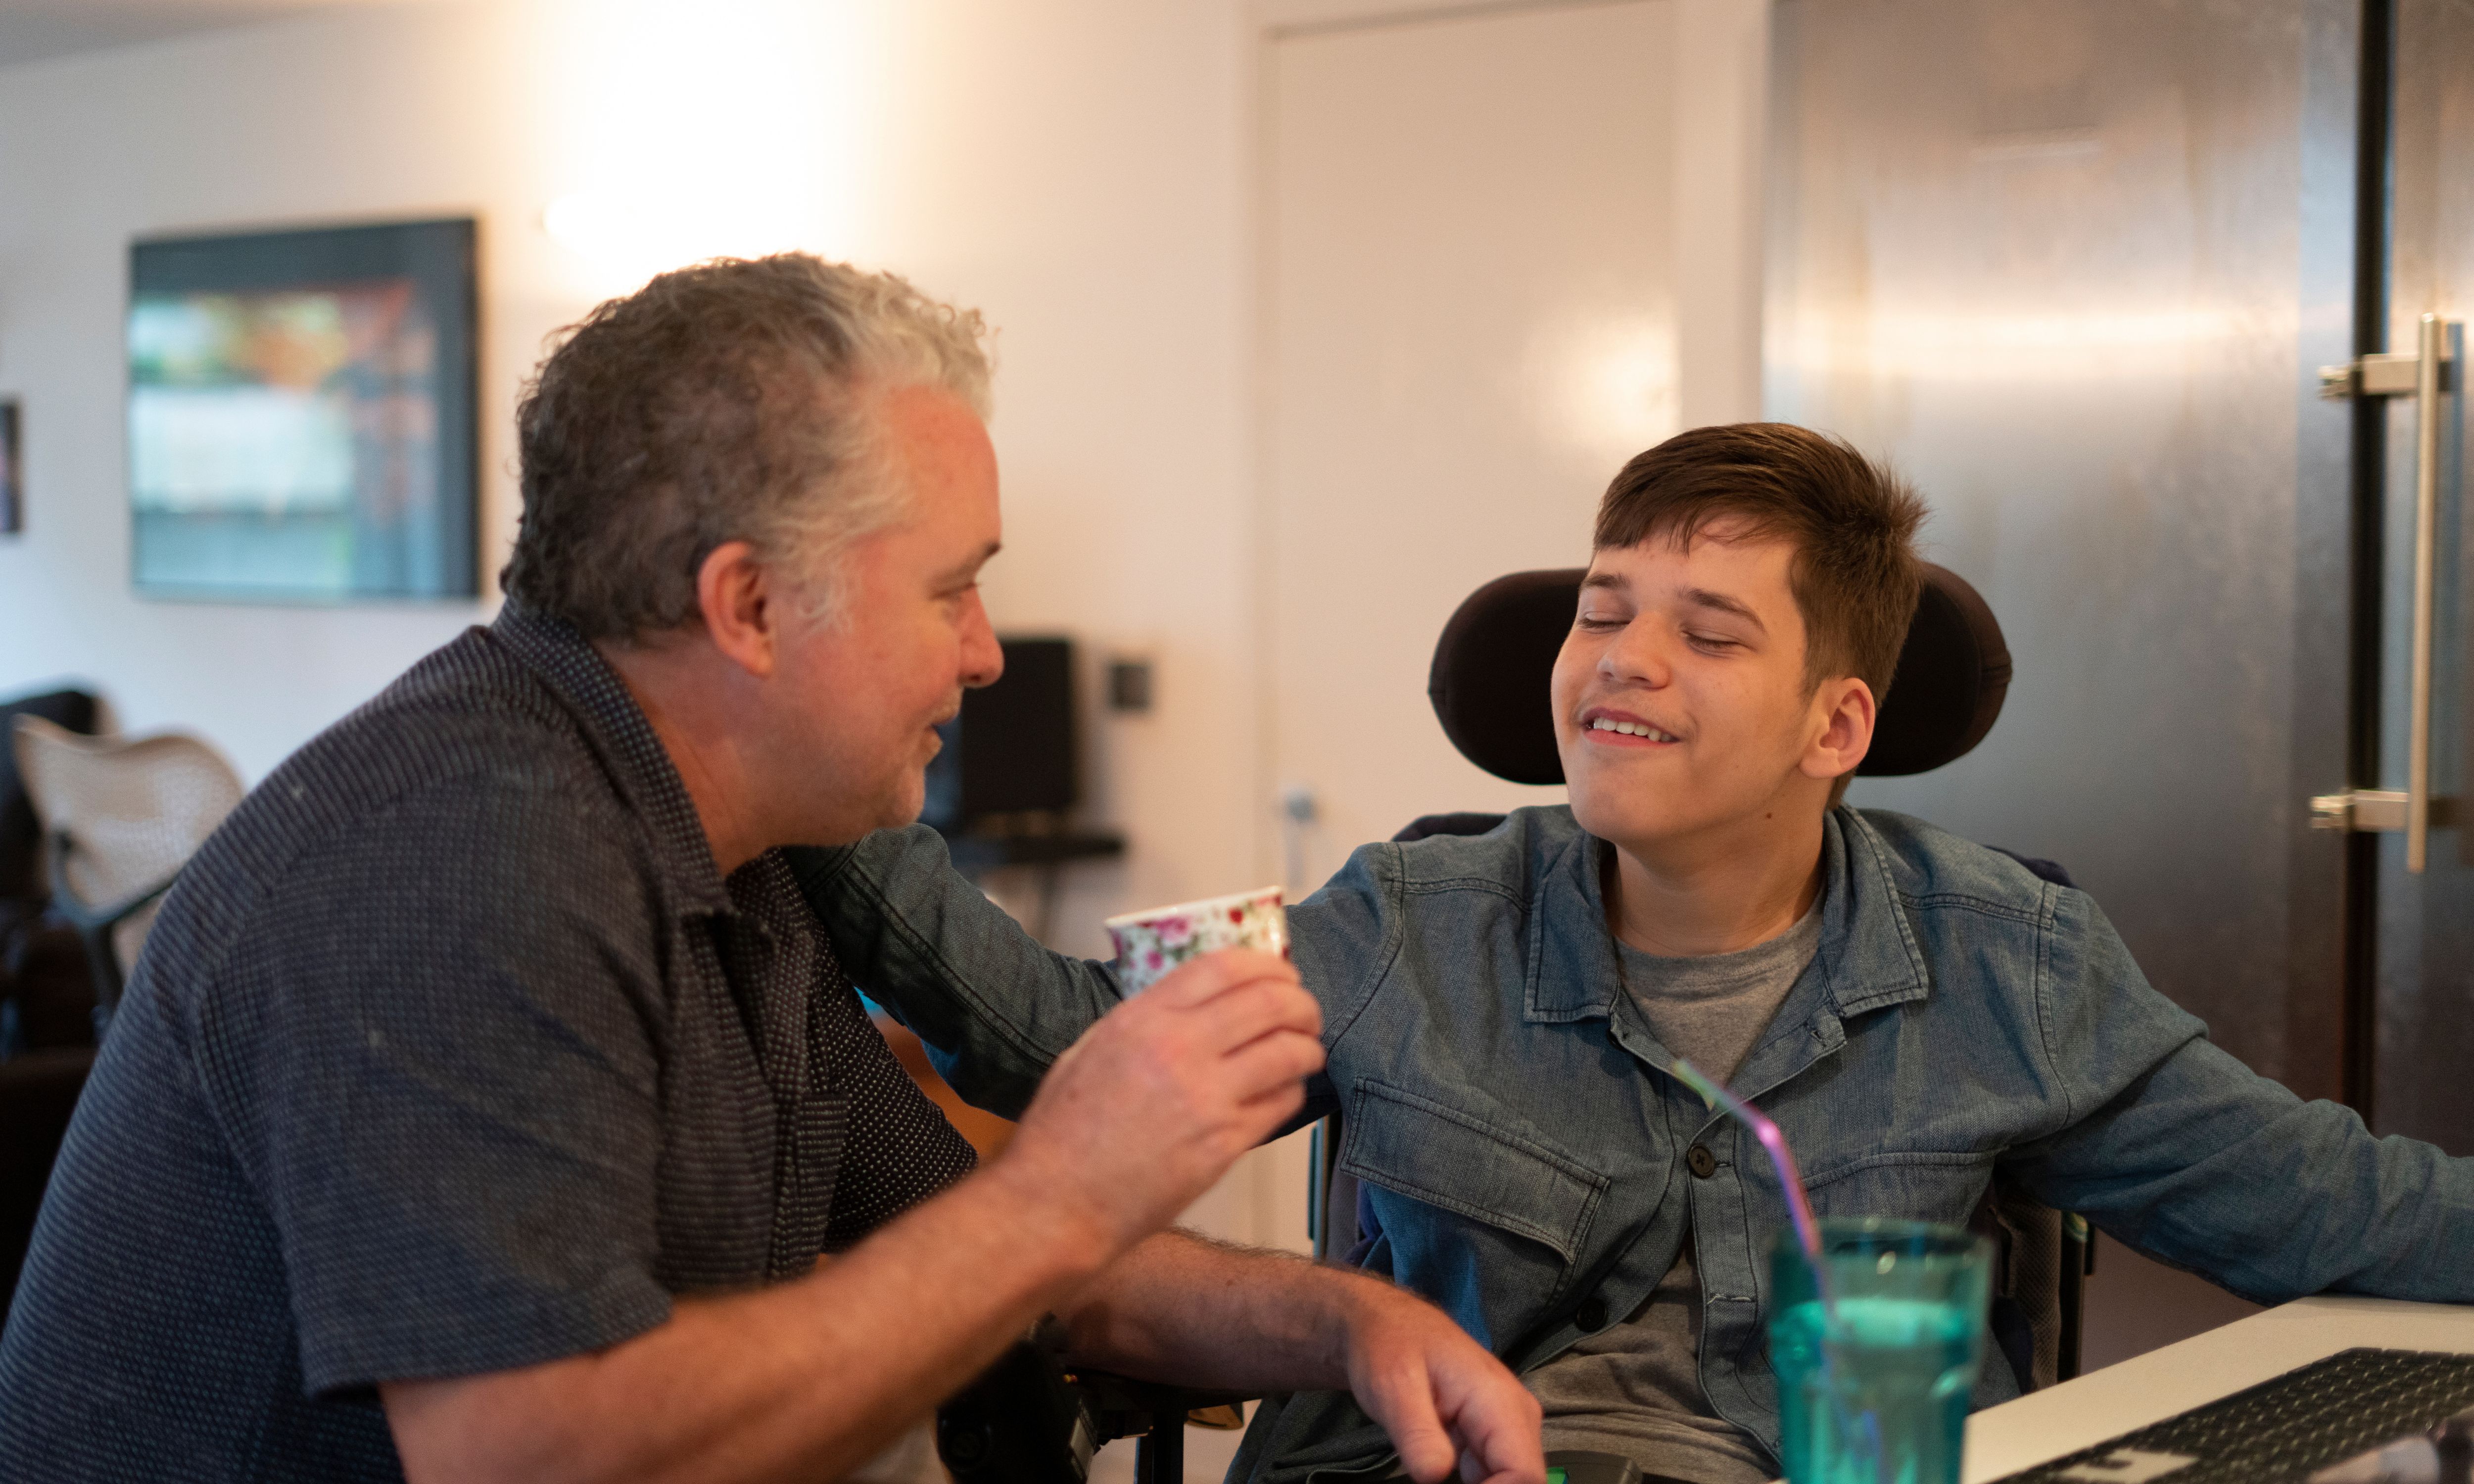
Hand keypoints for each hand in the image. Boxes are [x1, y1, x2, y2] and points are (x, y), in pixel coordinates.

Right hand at [996, 949, 1323, 1255]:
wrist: (1056, 1203)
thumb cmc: (1064, 1130)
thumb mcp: (1092, 1049)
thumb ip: (1145, 1019)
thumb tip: (1199, 1002)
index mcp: (1143, 1019)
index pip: (1223, 967)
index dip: (1265, 963)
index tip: (1282, 973)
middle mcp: (1178, 1050)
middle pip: (1269, 1002)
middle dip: (1300, 1002)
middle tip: (1305, 1013)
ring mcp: (1206, 1099)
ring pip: (1288, 1052)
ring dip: (1307, 1047)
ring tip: (1306, 1051)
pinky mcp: (1224, 1145)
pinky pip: (1280, 1103)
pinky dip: (1292, 1090)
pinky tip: (1283, 1091)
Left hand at [1344, 1285, 1543, 1483]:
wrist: (1381, 1323)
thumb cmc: (1388, 1346)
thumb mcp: (1394, 1389)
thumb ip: (1418, 1436)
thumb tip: (1435, 1476)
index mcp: (1499, 1401)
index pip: (1524, 1474)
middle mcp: (1514, 1416)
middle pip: (1522, 1481)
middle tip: (1431, 1476)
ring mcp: (1504, 1427)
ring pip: (1508, 1479)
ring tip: (1430, 1469)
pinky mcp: (1487, 1438)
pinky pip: (1492, 1475)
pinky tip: (1437, 1476)